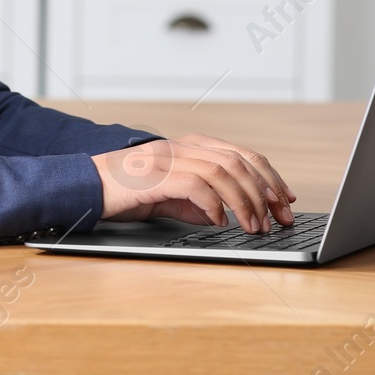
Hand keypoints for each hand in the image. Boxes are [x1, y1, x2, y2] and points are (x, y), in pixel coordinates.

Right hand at [91, 134, 296, 233]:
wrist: (88, 186)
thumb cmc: (129, 191)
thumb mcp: (172, 195)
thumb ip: (200, 200)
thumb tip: (227, 216)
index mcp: (192, 146)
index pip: (243, 155)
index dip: (270, 177)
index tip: (286, 200)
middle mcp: (184, 147)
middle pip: (239, 162)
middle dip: (266, 192)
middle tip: (279, 220)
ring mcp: (169, 158)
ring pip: (223, 172)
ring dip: (245, 202)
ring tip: (253, 227)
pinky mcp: (155, 175)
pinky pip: (195, 185)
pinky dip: (213, 205)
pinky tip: (219, 223)